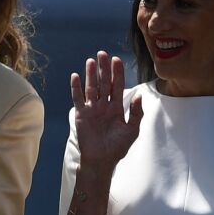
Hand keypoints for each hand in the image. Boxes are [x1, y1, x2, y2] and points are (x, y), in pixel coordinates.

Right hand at [70, 51, 143, 170]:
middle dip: (104, 68)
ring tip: (91, 60)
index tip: (117, 60)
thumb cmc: (117, 147)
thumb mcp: (132, 130)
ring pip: (91, 87)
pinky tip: (75, 76)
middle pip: (103, 83)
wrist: (101, 160)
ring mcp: (92, 109)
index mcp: (116, 108)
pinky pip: (78, 98)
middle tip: (103, 53)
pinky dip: (76, 87)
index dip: (117, 73)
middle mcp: (104, 105)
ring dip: (91, 74)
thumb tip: (138, 95)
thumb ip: (136, 113)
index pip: (117, 86)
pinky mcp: (81, 114)